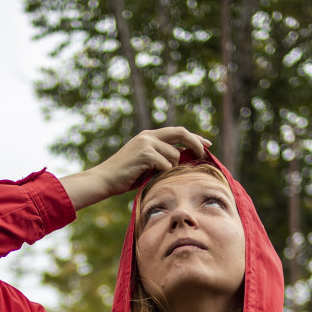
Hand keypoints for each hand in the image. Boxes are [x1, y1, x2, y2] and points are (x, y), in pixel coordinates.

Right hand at [59, 127, 213, 210]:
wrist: (105, 180)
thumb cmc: (125, 177)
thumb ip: (162, 157)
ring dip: (171, 169)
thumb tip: (184, 158)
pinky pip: (166, 165)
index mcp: (149, 136)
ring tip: (154, 176)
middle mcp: (149, 136)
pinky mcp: (145, 154)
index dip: (194, 137)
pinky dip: (162, 174)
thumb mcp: (147, 164)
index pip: (178, 132)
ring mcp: (146, 143)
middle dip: (195, 143)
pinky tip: (148, 177)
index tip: (207, 144)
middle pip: (181, 134)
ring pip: (174, 156)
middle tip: (204, 155)